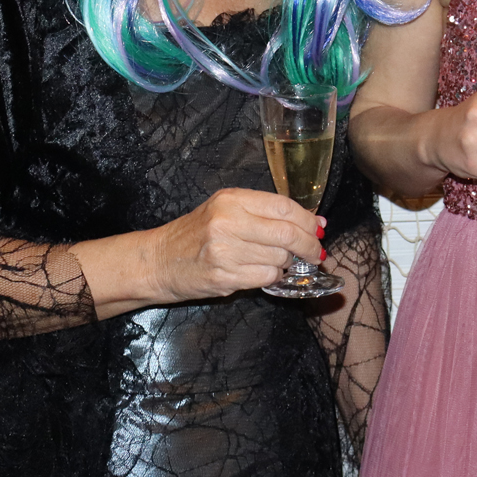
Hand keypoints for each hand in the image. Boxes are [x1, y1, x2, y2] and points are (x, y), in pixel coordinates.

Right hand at [142, 187, 324, 301]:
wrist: (158, 261)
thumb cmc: (195, 234)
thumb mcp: (226, 210)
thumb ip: (266, 213)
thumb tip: (315, 222)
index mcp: (232, 199)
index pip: (283, 207)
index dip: (307, 220)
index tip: (319, 229)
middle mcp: (228, 222)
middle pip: (287, 233)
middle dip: (309, 245)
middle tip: (316, 253)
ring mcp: (225, 251)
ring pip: (280, 258)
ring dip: (288, 263)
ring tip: (279, 261)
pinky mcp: (224, 277)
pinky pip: (266, 278)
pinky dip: (273, 277)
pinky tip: (264, 272)